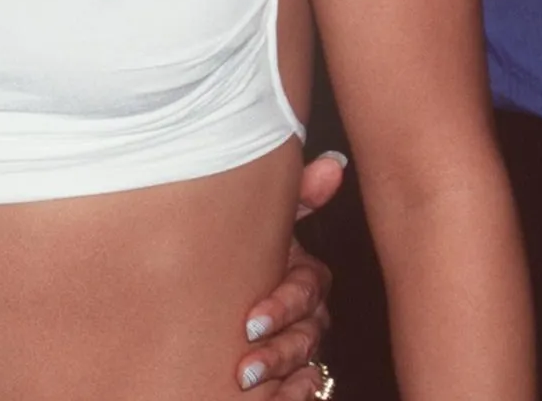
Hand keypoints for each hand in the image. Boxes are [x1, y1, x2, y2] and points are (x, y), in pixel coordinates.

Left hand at [236, 151, 344, 394]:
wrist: (206, 282)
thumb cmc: (239, 247)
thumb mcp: (263, 219)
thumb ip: (298, 194)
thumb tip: (336, 164)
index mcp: (304, 274)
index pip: (307, 292)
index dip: (282, 306)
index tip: (249, 320)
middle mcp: (308, 312)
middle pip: (308, 335)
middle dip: (278, 350)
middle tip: (244, 365)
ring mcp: (300, 344)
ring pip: (306, 366)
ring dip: (280, 375)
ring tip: (244, 381)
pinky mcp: (291, 375)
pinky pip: (306, 390)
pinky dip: (293, 395)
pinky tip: (274, 400)